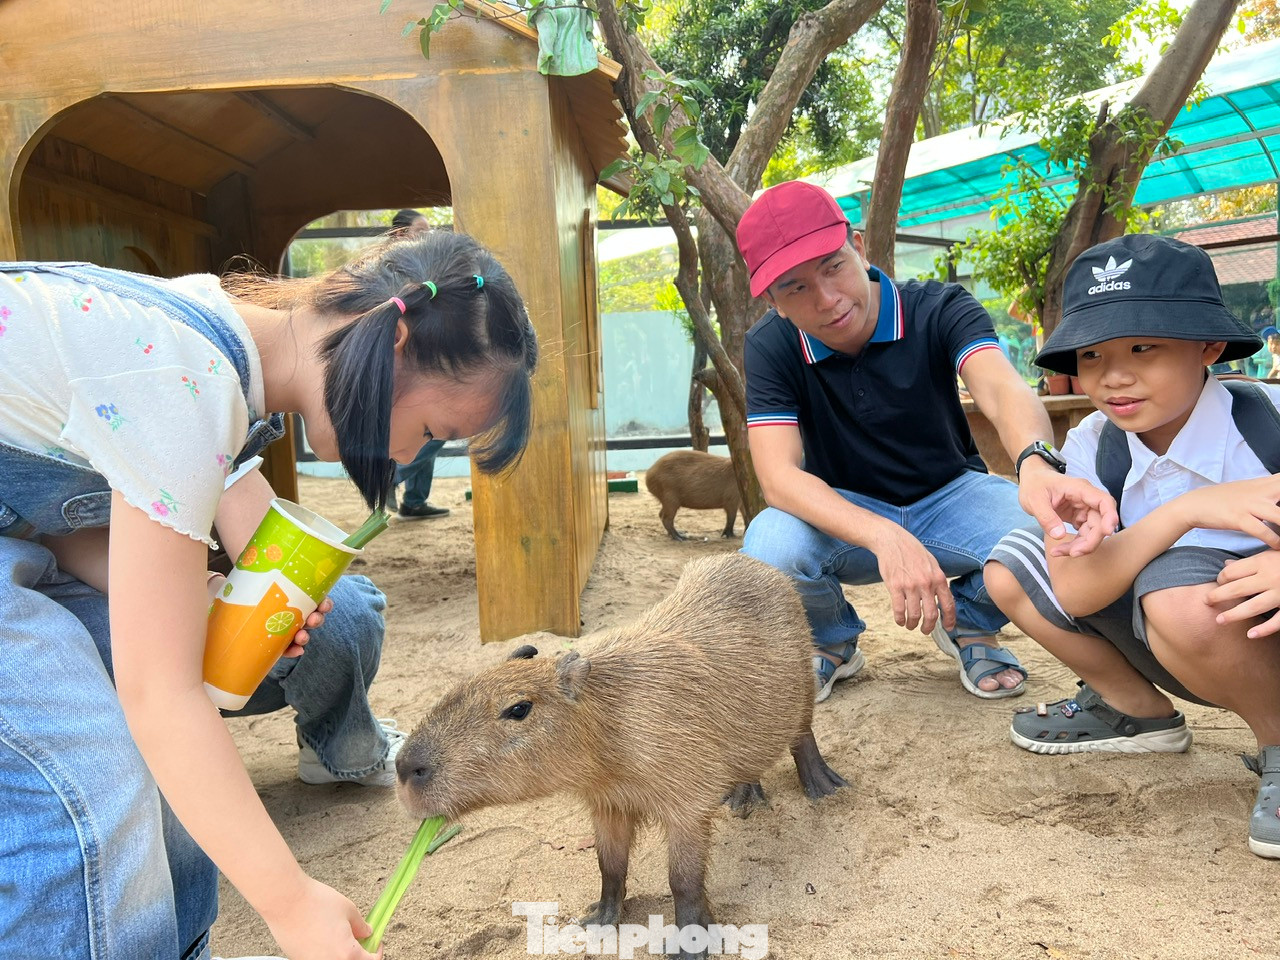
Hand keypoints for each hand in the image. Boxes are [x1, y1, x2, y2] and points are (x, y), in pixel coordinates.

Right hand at [207, 574, 332, 656]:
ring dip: (317, 620)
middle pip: (299, 633)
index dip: (292, 650)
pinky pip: (318, 598)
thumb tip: (194, 627)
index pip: (283, 646)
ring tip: (315, 617)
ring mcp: (296, 607)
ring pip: (312, 618)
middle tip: (302, 635)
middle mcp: (284, 621)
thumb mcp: (223, 609)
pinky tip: (323, 602)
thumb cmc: (231, 594)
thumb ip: (216, 620)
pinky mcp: (304, 591)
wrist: (244, 569)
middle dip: (304, 635)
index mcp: (268, 630)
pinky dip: (323, 602)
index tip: (298, 651)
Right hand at [263, 874, 379, 959]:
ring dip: (340, 952)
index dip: (376, 952)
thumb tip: (366, 932)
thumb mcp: (349, 910)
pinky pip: (318, 958)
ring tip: (338, 933)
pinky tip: (322, 934)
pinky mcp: (298, 959)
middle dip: (358, 954)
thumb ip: (361, 926)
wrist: (284, 900)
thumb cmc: (315, 902)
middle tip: (359, 939)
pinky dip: (324, 951)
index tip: (376, 943)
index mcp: (346, 953)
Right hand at [870, 525, 954, 634]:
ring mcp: (910, 585)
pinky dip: (900, 619)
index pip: (948, 604)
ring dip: (913, 624)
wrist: (892, 541)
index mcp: (938, 578)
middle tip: (925, 631)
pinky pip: (899, 609)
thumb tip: (942, 599)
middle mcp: (926, 583)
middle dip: (929, 627)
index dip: (949, 619)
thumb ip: (937, 581)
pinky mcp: (895, 586)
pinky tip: (900, 620)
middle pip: (932, 614)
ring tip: (910, 625)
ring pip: (915, 614)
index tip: (948, 628)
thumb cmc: (912, 551)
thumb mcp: (931, 563)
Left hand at [1017, 459, 1117, 557]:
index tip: (1107, 532)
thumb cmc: (1034, 485)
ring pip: (1093, 531)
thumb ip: (1046, 516)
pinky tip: (1060, 550)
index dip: (1110, 516)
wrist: (1032, 481)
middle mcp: (1086, 499)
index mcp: (1080, 489)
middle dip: (1090, 541)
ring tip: (1058, 552)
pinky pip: (1084, 534)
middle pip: (1100, 522)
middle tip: (1073, 553)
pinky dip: (1075, 544)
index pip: (1104, 501)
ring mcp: (1084, 509)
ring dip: (1081, 545)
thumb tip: (1059, 535)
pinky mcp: (1079, 518)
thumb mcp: (1034, 499)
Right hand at [1176, 476, 1279, 548]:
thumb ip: (1268, 489)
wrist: (1194, 505)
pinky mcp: (1239, 518)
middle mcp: (1260, 491)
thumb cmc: (1223, 499)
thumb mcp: (1247, 488)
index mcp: (1264, 483)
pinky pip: (1263, 531)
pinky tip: (1279, 547)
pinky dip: (1275, 540)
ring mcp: (1249, 504)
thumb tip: (1279, 487)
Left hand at [1209, 551, 1279, 637]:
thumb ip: (1251, 560)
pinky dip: (1264, 629)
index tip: (1218, 582)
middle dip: (1218, 596)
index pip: (1232, 572)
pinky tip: (1250, 634)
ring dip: (1233, 615)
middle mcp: (1270, 578)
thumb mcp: (1273, 552)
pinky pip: (1277, 621)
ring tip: (1219, 620)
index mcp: (1263, 562)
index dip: (1221, 578)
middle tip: (1206, 602)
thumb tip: (1225, 565)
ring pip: (1252, 607)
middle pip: (1236, 589)